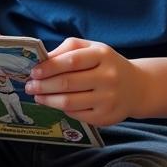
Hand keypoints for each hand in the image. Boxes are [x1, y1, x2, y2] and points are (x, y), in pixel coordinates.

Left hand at [24, 37, 145, 125]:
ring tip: (37, 96)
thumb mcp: (93, 49)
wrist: (137, 88)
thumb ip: (68, 49)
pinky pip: (76, 114)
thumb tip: (43, 60)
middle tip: (29, 86)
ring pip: (69, 102)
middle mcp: (108, 77)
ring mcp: (108, 99)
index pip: (72, 61)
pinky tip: (56, 103)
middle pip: (67, 83)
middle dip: (43, 85)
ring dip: (48, 100)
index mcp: (103, 55)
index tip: (33, 72)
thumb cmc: (107, 65)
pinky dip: (62, 109)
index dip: (49, 67)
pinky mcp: (106, 117)